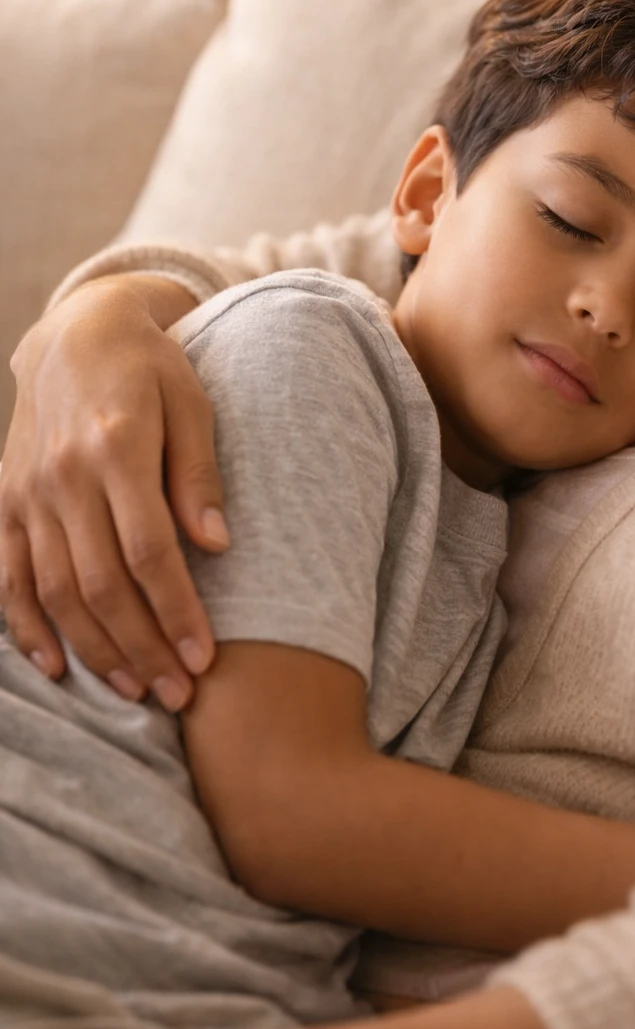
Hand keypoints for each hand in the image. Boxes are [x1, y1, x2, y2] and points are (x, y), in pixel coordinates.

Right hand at [0, 276, 228, 710]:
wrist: (77, 333)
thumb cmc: (151, 370)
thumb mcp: (192, 403)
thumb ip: (199, 473)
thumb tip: (218, 545)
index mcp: (116, 448)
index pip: (149, 551)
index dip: (176, 611)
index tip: (204, 658)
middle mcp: (63, 476)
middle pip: (101, 584)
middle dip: (142, 647)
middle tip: (179, 695)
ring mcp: (26, 492)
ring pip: (55, 590)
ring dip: (95, 649)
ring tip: (137, 691)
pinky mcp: (4, 502)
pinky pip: (9, 576)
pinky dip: (26, 626)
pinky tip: (56, 666)